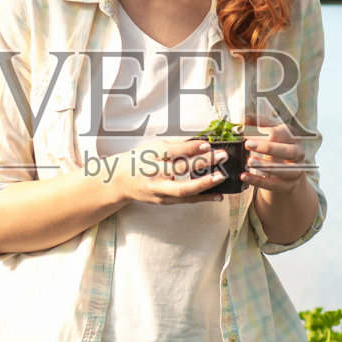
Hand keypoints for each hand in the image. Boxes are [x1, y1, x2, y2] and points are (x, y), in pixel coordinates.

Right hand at [109, 138, 226, 205]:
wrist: (120, 181)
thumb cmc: (139, 160)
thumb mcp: (153, 147)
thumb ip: (176, 145)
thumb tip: (200, 140)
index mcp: (151, 156)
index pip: (172, 151)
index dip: (190, 147)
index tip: (208, 143)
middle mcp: (154, 174)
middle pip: (179, 170)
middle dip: (202, 162)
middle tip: (221, 156)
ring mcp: (158, 190)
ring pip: (183, 190)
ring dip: (204, 184)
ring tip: (221, 177)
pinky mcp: (164, 201)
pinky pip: (186, 201)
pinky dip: (203, 198)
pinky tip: (218, 195)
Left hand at [240, 114, 306, 192]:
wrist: (289, 172)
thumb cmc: (277, 147)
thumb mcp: (271, 133)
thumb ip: (258, 124)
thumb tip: (243, 118)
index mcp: (293, 137)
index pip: (281, 133)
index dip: (264, 132)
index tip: (246, 132)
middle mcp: (298, 153)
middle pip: (287, 151)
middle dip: (267, 147)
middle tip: (248, 144)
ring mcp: (296, 171)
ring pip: (284, 170)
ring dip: (265, 166)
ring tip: (248, 162)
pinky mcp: (288, 185)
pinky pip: (273, 184)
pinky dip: (258, 181)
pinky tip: (244, 176)